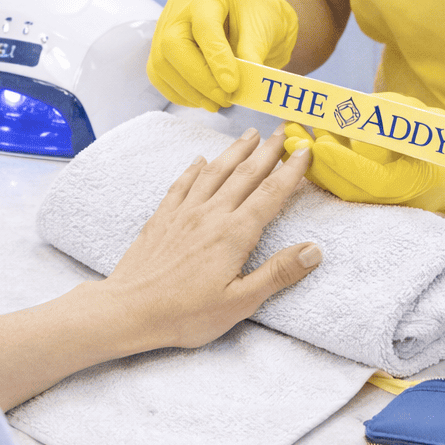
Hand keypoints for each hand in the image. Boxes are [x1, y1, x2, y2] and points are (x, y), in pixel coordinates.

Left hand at [0, 128, 319, 410]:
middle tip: (284, 130)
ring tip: (250, 134)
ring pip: (215, 172)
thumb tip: (315, 250)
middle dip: (267, 151)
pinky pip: (182, 184)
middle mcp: (211, 214)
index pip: (270, 194)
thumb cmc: (185, 313)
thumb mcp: (240, 302)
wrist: (129, 309)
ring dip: (235, 151)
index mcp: (234, 233)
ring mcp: (184, 212)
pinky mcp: (163, 217)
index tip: (305, 151)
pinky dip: (194, 169)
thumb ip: (278, 273)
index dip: (290, 171)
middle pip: (245, 174)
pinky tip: (200, 160)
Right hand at [147, 0, 298, 110]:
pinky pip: (158, 75)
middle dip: (198, 79)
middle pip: (172, 44)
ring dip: (189, 91)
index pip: (204, 27)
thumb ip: (251, 56)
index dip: (216, 59)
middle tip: (223, 99)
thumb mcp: (262, 31)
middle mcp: (180, 6)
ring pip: (161, 63)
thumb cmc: (256, 21)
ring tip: (216, 104)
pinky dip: (179, 93)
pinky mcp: (159, 48)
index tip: (232, 86)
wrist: (247, 21)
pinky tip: (201, 101)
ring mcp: (164, 26)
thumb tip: (237, 87)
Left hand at [283, 92, 444, 218]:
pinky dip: (323, 160)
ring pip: (340, 183)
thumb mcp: (433, 124)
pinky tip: (305, 136)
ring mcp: (380, 197)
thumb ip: (400, 120)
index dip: (340, 161)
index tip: (318, 142)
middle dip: (315, 161)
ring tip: (290, 128)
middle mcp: (390, 197)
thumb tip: (368, 113)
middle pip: (345, 185)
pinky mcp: (373, 190)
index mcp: (408, 186)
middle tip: (291, 133)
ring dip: (312, 159)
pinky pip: (343, 178)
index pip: (367, 178)